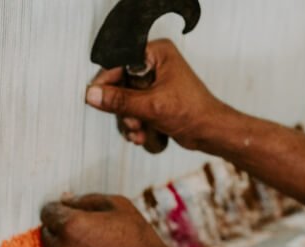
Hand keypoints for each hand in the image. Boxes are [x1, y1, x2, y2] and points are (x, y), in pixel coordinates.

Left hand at [40, 194, 178, 246]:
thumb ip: (87, 200)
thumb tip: (66, 200)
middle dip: (59, 231)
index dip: (58, 211)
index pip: (48, 213)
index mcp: (71, 225)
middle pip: (46, 235)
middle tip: (82, 234)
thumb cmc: (140, 240)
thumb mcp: (119, 206)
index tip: (66, 214)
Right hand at [86, 39, 232, 151]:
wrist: (211, 132)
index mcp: (157, 53)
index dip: (107, 82)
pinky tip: (142, 135)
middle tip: (132, 121)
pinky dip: (136, 124)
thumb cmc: (194, 112)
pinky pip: (134, 110)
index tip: (96, 97)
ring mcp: (154, 83)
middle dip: (124, 108)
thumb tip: (93, 95)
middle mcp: (155, 64)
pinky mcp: (154, 99)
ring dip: (129, 120)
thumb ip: (120, 100)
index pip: (119, 63)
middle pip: (120, 84)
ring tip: (139, 131)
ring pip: (125, 100)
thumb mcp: (152, 106)